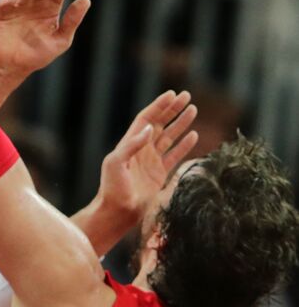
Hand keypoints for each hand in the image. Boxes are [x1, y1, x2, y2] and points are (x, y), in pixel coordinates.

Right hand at [0, 0, 89, 105]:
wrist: (13, 68)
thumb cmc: (36, 55)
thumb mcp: (60, 40)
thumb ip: (72, 21)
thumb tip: (86, 0)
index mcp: (50, 8)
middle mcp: (35, 3)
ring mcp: (18, 7)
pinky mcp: (2, 13)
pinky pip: (6, 3)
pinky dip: (11, 1)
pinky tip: (18, 0)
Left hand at [98, 91, 198, 221]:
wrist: (118, 212)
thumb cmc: (112, 188)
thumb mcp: (115, 163)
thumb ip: (131, 145)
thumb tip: (149, 128)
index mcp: (130, 143)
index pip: (147, 118)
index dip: (159, 106)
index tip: (172, 94)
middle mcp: (142, 149)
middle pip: (160, 123)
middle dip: (172, 110)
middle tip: (187, 96)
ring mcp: (152, 161)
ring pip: (169, 137)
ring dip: (181, 123)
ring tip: (193, 110)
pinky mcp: (160, 174)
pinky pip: (175, 155)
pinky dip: (184, 145)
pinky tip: (194, 135)